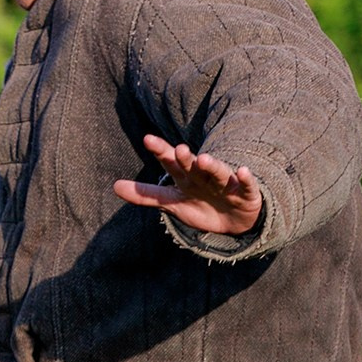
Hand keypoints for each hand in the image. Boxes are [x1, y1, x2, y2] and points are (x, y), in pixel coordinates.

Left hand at [114, 134, 263, 236]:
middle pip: (193, 165)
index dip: (161, 151)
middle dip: (186, 158)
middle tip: (179, 150)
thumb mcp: (172, 202)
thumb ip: (146, 195)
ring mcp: (225, 184)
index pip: (170, 162)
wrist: (231, 221)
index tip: (147, 139)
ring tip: (204, 159)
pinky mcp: (244, 194)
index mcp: (186, 177)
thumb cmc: (199, 206)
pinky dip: (246, 179)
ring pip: (218, 172)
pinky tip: (242, 171)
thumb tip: (114, 186)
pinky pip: (247, 185)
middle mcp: (204, 176)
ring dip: (212, 166)